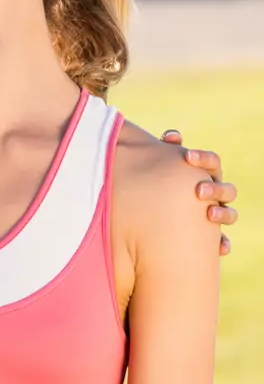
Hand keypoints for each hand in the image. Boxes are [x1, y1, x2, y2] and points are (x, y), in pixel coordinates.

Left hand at [161, 130, 237, 255]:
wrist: (152, 215)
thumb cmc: (158, 185)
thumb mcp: (159, 170)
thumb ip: (165, 153)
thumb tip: (172, 136)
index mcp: (204, 174)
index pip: (212, 162)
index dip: (203, 158)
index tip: (187, 156)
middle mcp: (214, 194)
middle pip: (226, 188)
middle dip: (215, 188)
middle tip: (199, 190)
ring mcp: (216, 214)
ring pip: (230, 213)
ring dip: (223, 213)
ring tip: (210, 214)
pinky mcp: (211, 237)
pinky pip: (223, 242)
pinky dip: (223, 244)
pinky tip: (220, 247)